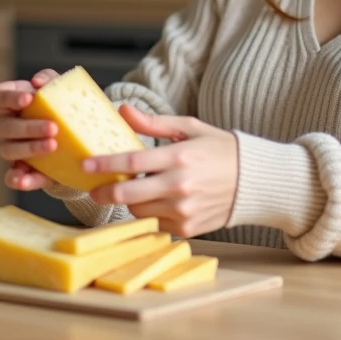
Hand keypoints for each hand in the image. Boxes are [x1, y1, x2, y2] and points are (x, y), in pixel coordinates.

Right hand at [0, 69, 58, 190]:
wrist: (80, 137)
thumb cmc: (64, 105)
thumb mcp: (61, 89)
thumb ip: (50, 80)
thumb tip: (38, 82)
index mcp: (11, 101)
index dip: (8, 97)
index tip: (29, 99)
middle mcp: (6, 125)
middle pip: (1, 126)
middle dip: (27, 127)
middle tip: (53, 127)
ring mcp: (11, 148)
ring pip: (7, 150)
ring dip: (29, 148)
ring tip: (53, 145)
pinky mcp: (21, 170)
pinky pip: (12, 177)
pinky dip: (18, 179)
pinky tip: (25, 180)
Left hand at [84, 105, 237, 237]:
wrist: (255, 181)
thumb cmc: (221, 150)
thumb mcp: (190, 128)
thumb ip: (154, 123)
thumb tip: (123, 111)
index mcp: (179, 158)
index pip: (131, 162)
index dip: (104, 165)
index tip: (85, 165)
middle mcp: (180, 187)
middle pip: (128, 194)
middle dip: (105, 192)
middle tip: (94, 188)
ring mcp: (184, 211)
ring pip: (139, 210)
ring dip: (131, 200)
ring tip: (137, 188)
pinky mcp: (188, 228)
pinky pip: (156, 223)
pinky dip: (151, 212)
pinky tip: (158, 200)